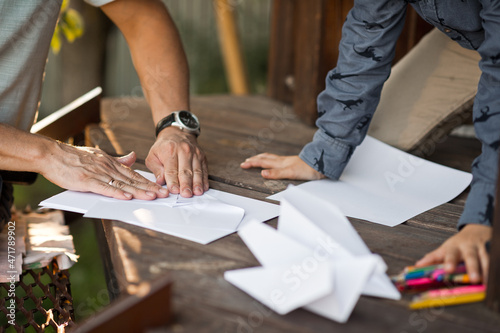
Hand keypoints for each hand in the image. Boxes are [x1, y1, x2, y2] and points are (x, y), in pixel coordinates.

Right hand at [41, 142, 167, 199]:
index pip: (133, 174)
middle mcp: (107, 167)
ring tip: (152, 197)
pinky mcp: (86, 180)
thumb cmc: (73, 157)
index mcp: (110, 162)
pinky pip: (104, 187)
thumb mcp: (99, 155)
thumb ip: (117, 159)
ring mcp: (97, 173)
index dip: (148, 181)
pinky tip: (127, 197)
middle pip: (132, 179)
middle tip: (164, 194)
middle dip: (149, 188)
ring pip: (122, 183)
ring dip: (138, 191)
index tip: (161, 188)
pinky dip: (116, 192)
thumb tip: (132, 156)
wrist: (51, 154)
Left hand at [145, 127, 207, 197]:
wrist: (176, 133)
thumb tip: (160, 181)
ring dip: (197, 183)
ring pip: (197, 170)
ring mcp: (195, 153)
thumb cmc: (163, 147)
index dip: (173, 181)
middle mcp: (184, 151)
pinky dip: (204, 179)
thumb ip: (156, 169)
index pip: (171, 169)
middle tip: (186, 194)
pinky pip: (204, 169)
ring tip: (197, 192)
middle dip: (186, 184)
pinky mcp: (202, 156)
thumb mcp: (153, 155)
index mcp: (170, 151)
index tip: (174, 190)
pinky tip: (204, 187)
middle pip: (185, 171)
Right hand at [240, 154, 324, 179]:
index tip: (243, 164)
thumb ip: (276, 173)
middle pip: (265, 158)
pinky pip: (278, 160)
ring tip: (256, 158)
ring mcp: (288, 161)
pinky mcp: (293, 163)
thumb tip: (262, 173)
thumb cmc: (308, 168)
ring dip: (262, 158)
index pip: (263, 162)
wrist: (321, 164)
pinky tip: (275, 162)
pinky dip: (271, 160)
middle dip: (255, 160)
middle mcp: (283, 161)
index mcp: (280, 163)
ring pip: (271, 158)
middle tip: (246, 161)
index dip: (252, 163)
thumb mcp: (290, 173)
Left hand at [415, 224, 491, 283]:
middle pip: (471, 257)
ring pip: (486, 259)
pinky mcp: (493, 249)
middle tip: (474, 279)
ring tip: (487, 283)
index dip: (449, 262)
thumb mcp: (444, 249)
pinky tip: (495, 278)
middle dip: (472, 267)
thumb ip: (432, 258)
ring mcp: (482, 248)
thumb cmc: (458, 244)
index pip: (449, 255)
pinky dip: (495, 267)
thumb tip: (417, 266)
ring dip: (487, 270)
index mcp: (453, 248)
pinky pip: (495, 258)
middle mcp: (468, 247)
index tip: (448, 269)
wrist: (477, 229)